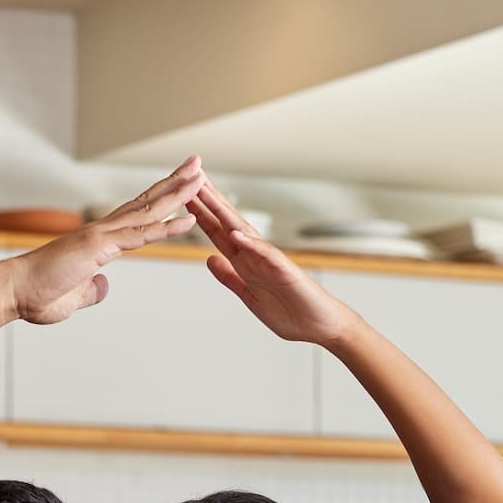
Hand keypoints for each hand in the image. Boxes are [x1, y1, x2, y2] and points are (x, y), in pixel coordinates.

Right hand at [1, 158, 203, 325]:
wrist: (12, 292)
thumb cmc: (36, 294)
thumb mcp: (73, 296)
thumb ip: (91, 289)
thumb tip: (103, 285)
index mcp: (98, 241)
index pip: (137, 215)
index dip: (161, 201)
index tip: (181, 188)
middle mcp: (102, 231)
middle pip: (146, 202)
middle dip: (174, 183)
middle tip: (197, 165)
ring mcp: (100, 236)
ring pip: (147, 210)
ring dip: (177, 194)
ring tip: (201, 177)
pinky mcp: (97, 247)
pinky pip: (139, 235)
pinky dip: (165, 227)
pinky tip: (187, 218)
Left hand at [191, 178, 358, 346]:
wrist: (318, 325)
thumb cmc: (289, 311)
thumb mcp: (247, 294)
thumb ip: (229, 277)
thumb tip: (211, 259)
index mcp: (245, 262)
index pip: (218, 233)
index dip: (200, 215)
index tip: (184, 196)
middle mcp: (255, 255)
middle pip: (227, 222)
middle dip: (208, 201)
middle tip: (191, 177)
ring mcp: (270, 260)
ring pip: (243, 230)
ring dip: (224, 212)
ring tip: (207, 193)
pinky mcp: (284, 270)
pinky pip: (265, 254)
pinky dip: (250, 243)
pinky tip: (235, 232)